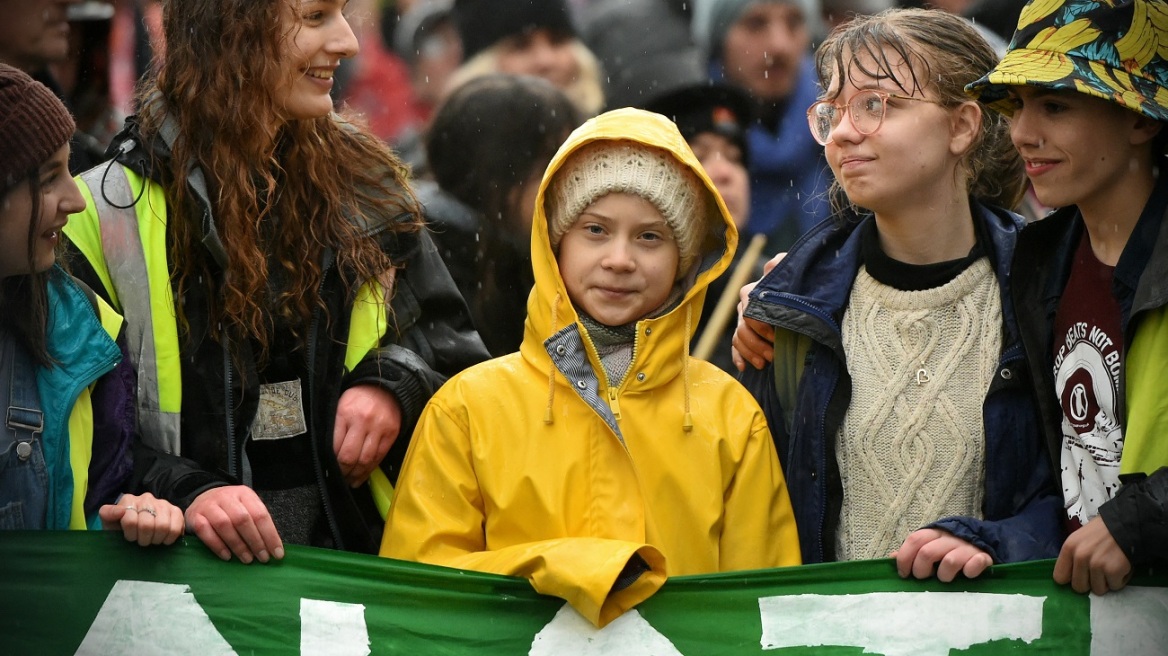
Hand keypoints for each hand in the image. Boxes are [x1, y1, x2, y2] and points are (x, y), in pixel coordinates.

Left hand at [99, 493, 183, 545]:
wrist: (137, 531)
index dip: (130, 535)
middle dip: (143, 539)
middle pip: (147, 525)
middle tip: (142, 541)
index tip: (130, 537)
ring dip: (156, 539)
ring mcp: (163, 503)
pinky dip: (169, 538)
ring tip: (152, 540)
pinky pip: (176, 527)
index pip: (130, 521)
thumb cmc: (122, 529)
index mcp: (128, 500)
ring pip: (162, 526)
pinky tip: (163, 539)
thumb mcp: (109, 523)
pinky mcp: (176, 510)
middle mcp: (146, 498)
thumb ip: (108, 514)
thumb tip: (121, 510)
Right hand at [185, 485, 283, 563]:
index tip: (277, 553)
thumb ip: (257, 522)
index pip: (260, 514)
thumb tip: (272, 547)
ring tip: (247, 559)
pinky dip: (218, 546)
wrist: (202, 496)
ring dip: (238, 545)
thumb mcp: (246, 507)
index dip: (270, 535)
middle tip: (263, 558)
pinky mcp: (195, 516)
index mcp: (244, 494)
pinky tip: (227, 556)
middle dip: (255, 541)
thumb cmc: (230, 508)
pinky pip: (205, 531)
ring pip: (225, 525)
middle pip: (243, 519)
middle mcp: (227, 497)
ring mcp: (209, 506)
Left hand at [334, 384, 401, 486]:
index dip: (330, 461)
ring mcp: (378, 428)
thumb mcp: (340, 405)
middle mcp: (362, 421)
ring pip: (365, 460)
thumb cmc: (358, 398)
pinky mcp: (391, 434)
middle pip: (349, 456)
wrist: (385, 387)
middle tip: (339, 478)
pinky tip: (362, 476)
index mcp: (345, 413)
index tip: (327, 468)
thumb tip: (325, 453)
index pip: (334, 445)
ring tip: (350, 481)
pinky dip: (370, 470)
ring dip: (356, 475)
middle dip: (343, 472)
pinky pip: (379, 457)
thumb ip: (334, 426)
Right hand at [731, 253, 784, 370]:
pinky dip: (739, 357)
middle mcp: (745, 307)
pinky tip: (745, 367)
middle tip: (772, 355)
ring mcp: (744, 321)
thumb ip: (780, 264)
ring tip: (764, 364)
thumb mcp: (790, 270)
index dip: (761, 327)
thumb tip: (769, 268)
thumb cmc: (795, 281)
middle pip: (742, 329)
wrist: (799, 291)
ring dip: (750, 353)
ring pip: (738, 339)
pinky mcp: (746, 333)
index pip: (749, 313)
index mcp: (752, 293)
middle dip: (756, 344)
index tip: (777, 337)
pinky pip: (736, 346)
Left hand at [893, 528, 993, 581]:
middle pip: (928, 552)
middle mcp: (949, 538)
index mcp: (933, 534)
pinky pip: (976, 563)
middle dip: (921, 570)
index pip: (914, 540)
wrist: (984, 542)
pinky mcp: (983, 556)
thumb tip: (890, 557)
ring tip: (945, 579)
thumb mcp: (929, 546)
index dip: (905, 558)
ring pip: (950, 561)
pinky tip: (967, 575)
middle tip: (923, 578)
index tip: (904, 574)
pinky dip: (970, 571)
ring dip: (944, 575)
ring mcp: (967, 546)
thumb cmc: (949, 549)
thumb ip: (912, 552)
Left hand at [1054, 516, 1131, 594]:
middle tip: (1099, 572)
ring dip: (1106, 582)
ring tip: (1111, 567)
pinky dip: (1120, 580)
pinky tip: (1121, 566)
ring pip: (1098, 590)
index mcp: (1069, 548)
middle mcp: (1080, 557)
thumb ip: (1072, 556)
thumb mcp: (1079, 539)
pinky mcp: (1113, 571)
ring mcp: (1097, 564)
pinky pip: (1114, 586)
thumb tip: (1068, 578)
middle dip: (1089, 583)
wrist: (1127, 524)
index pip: (1059, 577)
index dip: (1071, 579)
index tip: (1079, 576)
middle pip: (1078, 587)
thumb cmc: (1102, 532)